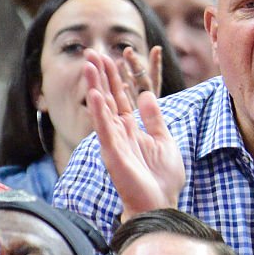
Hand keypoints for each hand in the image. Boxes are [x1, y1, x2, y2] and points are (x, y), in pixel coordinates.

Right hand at [84, 50, 183, 219]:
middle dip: (100, 75)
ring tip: (89, 64)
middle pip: (107, 97)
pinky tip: (95, 94)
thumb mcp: (164, 140)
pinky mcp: (112, 153)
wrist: (161, 203)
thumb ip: (154, 118)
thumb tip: (148, 95)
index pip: (120, 97)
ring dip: (95, 85)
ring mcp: (114, 141)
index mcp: (131, 129)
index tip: (110, 56)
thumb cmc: (162, 178)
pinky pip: (104, 128)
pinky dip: (99, 111)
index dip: (116, 77)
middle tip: (91, 52)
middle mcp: (119, 132)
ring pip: (102, 108)